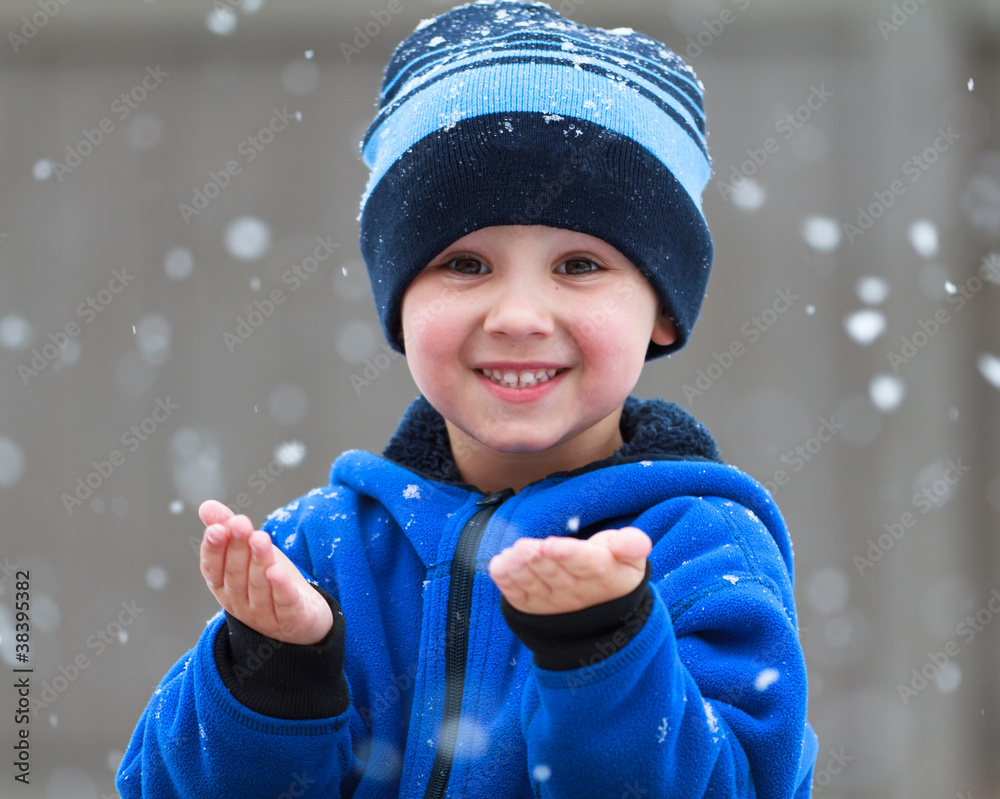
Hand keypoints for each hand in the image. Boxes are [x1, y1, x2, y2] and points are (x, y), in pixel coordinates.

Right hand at [197, 499, 333, 644]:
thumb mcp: (250, 554)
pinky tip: (277, 571)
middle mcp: (240, 603)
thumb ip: (229, 530)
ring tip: (260, 538)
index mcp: (225, 587)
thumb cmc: (270, 582)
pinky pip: (283, 603)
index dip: (214, 550)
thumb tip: (206, 506)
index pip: (213, 569)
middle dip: (238, 548)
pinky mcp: (290, 619)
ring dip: (258, 561)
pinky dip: (280, 588)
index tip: (217, 528)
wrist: (302, 618)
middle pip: (236, 575)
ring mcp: (264, 615)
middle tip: (241, 523)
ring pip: (259, 586)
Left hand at [488, 527, 651, 614]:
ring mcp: (552, 602)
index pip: (584, 564)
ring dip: (520, 572)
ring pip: (534, 585)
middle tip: (524, 547)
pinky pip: (518, 597)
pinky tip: (499, 567)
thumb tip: (636, 541)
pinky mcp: (533, 606)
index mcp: (602, 575)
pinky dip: (507, 584)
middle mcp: (575, 592)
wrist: (602, 613)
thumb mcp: (631, 559)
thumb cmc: (613, 571)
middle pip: (555, 575)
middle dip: (538, 561)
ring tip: (510, 556)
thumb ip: (631, 545)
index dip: (567, 555)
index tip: (551, 545)